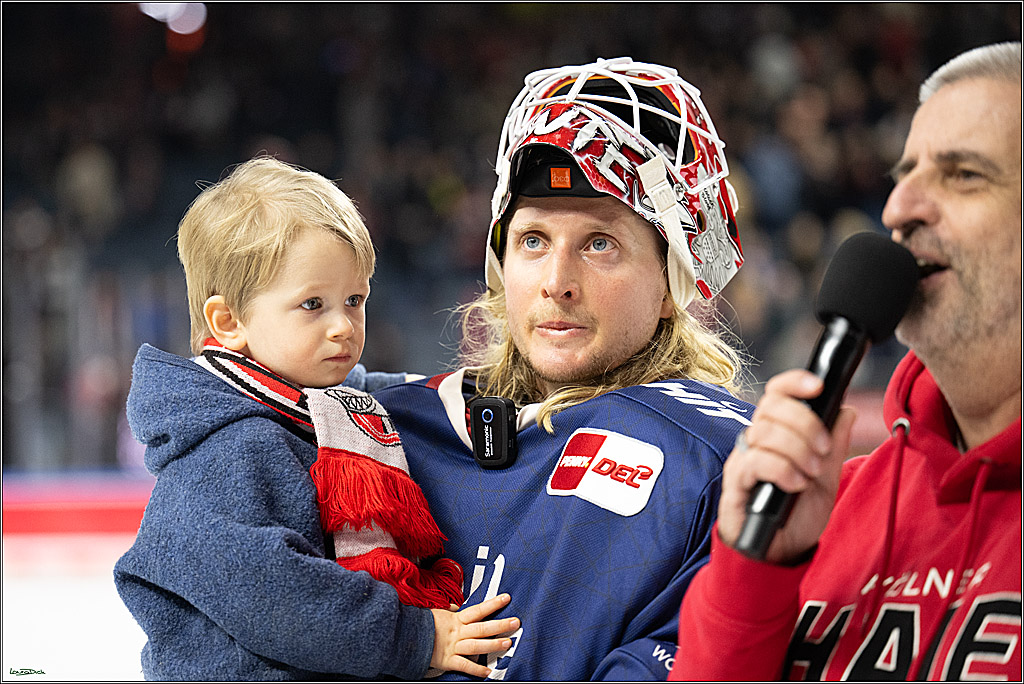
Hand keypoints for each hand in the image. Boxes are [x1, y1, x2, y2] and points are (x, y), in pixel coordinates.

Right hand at [430, 593, 519, 676]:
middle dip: (501, 625)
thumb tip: (453, 605)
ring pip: (477, 646)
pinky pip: (465, 666)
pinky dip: (477, 670)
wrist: (405, 636)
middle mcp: (457, 632)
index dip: (493, 604)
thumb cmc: (421, 624)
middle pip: (482, 628)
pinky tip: (488, 671)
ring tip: (508, 643)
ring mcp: (454, 647)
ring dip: (493, 645)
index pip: (478, 610)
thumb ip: (447, 610)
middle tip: (515, 622)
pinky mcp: (448, 660)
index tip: (506, 598)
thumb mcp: (435, 612)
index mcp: (456, 619)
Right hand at [718, 369, 855, 563]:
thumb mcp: (826, 479)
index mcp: (776, 434)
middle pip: (770, 406)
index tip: (818, 386)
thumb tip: (846, 410)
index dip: (794, 382)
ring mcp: (743, 460)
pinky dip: (782, 468)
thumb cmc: (795, 516)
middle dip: (804, 422)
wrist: (778, 555)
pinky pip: (755, 460)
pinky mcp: (735, 481)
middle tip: (822, 449)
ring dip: (797, 449)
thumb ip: (833, 446)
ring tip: (810, 473)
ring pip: (765, 431)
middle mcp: (755, 441)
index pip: (776, 393)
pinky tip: (795, 484)